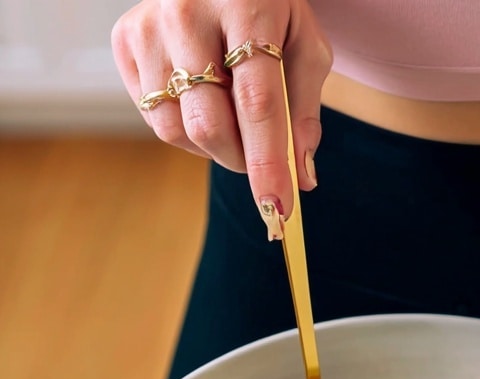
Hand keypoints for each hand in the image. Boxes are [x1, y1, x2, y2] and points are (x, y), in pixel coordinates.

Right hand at [112, 0, 330, 220]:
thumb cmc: (269, 8)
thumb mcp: (304, 45)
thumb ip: (305, 111)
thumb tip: (302, 177)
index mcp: (245, 4)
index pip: (257, 102)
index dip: (267, 162)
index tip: (278, 208)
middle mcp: (187, 11)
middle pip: (209, 124)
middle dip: (241, 160)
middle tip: (260, 161)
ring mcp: (149, 25)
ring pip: (178, 129)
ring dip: (212, 146)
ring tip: (231, 117)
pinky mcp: (125, 40)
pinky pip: (156, 118)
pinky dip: (186, 129)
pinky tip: (203, 101)